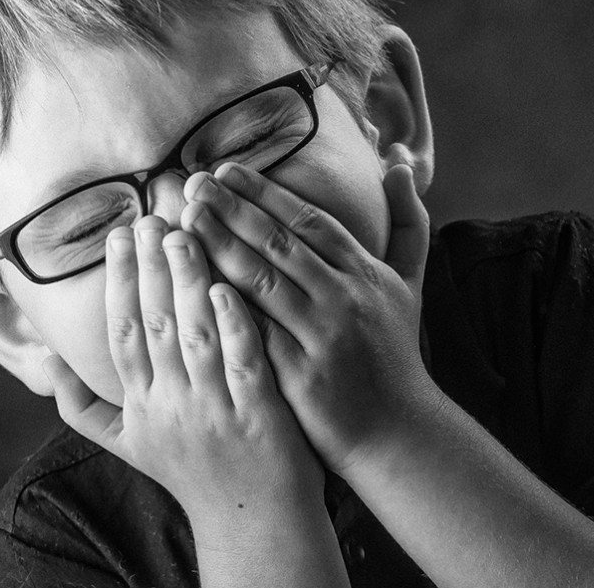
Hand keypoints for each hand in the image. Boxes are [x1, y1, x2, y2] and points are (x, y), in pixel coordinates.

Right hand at [43, 216, 322, 521]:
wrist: (251, 522)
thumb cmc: (191, 473)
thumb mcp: (128, 445)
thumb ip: (82, 407)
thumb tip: (46, 363)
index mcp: (141, 406)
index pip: (122, 332)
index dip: (118, 282)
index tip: (119, 236)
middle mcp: (171, 406)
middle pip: (155, 325)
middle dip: (149, 267)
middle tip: (150, 217)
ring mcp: (215, 411)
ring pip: (195, 335)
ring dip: (188, 281)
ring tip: (185, 232)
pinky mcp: (259, 416)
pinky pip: (243, 361)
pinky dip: (234, 323)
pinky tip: (227, 285)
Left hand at [181, 163, 435, 473]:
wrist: (397, 431)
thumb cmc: (393, 350)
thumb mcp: (410, 283)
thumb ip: (408, 222)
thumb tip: (402, 163)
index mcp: (365, 273)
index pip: (309, 220)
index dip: (264, 192)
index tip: (225, 170)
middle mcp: (345, 299)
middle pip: (280, 244)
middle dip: (233, 209)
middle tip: (193, 182)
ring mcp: (323, 338)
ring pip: (262, 282)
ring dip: (219, 246)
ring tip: (183, 220)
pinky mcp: (301, 377)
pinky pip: (253, 334)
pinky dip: (222, 307)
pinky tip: (188, 285)